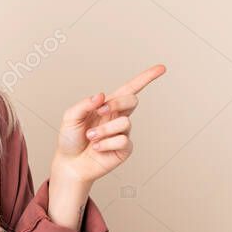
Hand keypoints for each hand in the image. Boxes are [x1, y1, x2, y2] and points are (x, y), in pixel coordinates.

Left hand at [52, 64, 166, 183]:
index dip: (146, 78)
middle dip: (117, 103)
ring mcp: (123, 133)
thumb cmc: (70, 139)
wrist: (70, 163)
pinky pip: (122, 140)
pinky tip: (97, 148)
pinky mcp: (124, 149)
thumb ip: (84, 104)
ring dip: (104, 129)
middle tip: (100, 111)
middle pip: (132, 100)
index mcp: (107, 106)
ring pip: (125, 122)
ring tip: (91, 137)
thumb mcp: (70, 117)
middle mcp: (117, 117)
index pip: (130, 89)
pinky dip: (106, 143)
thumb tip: (101, 96)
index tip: (161, 68)